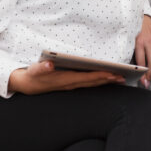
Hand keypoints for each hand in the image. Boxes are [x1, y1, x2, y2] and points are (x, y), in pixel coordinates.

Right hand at [8, 60, 122, 94]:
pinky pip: (88, 83)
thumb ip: (41, 67)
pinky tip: (107, 79)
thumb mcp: (34, 70)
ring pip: (92, 84)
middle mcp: (71, 84)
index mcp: (65, 79)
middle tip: (123, 77)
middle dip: (108, 80)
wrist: (27, 85)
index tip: (112, 74)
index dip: (100, 76)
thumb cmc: (33, 75)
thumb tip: (49, 65)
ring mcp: (71, 85)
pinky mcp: (71, 84)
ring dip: (106, 82)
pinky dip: (99, 81)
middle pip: (93, 82)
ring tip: (120, 79)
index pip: (86, 78)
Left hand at [134, 15, 150, 87]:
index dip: (141, 72)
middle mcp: (149, 43)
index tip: (141, 81)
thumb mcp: (129, 39)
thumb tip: (129, 64)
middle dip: (149, 74)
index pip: (141, 60)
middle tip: (147, 83)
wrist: (143, 18)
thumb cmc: (133, 30)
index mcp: (139, 42)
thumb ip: (130, 50)